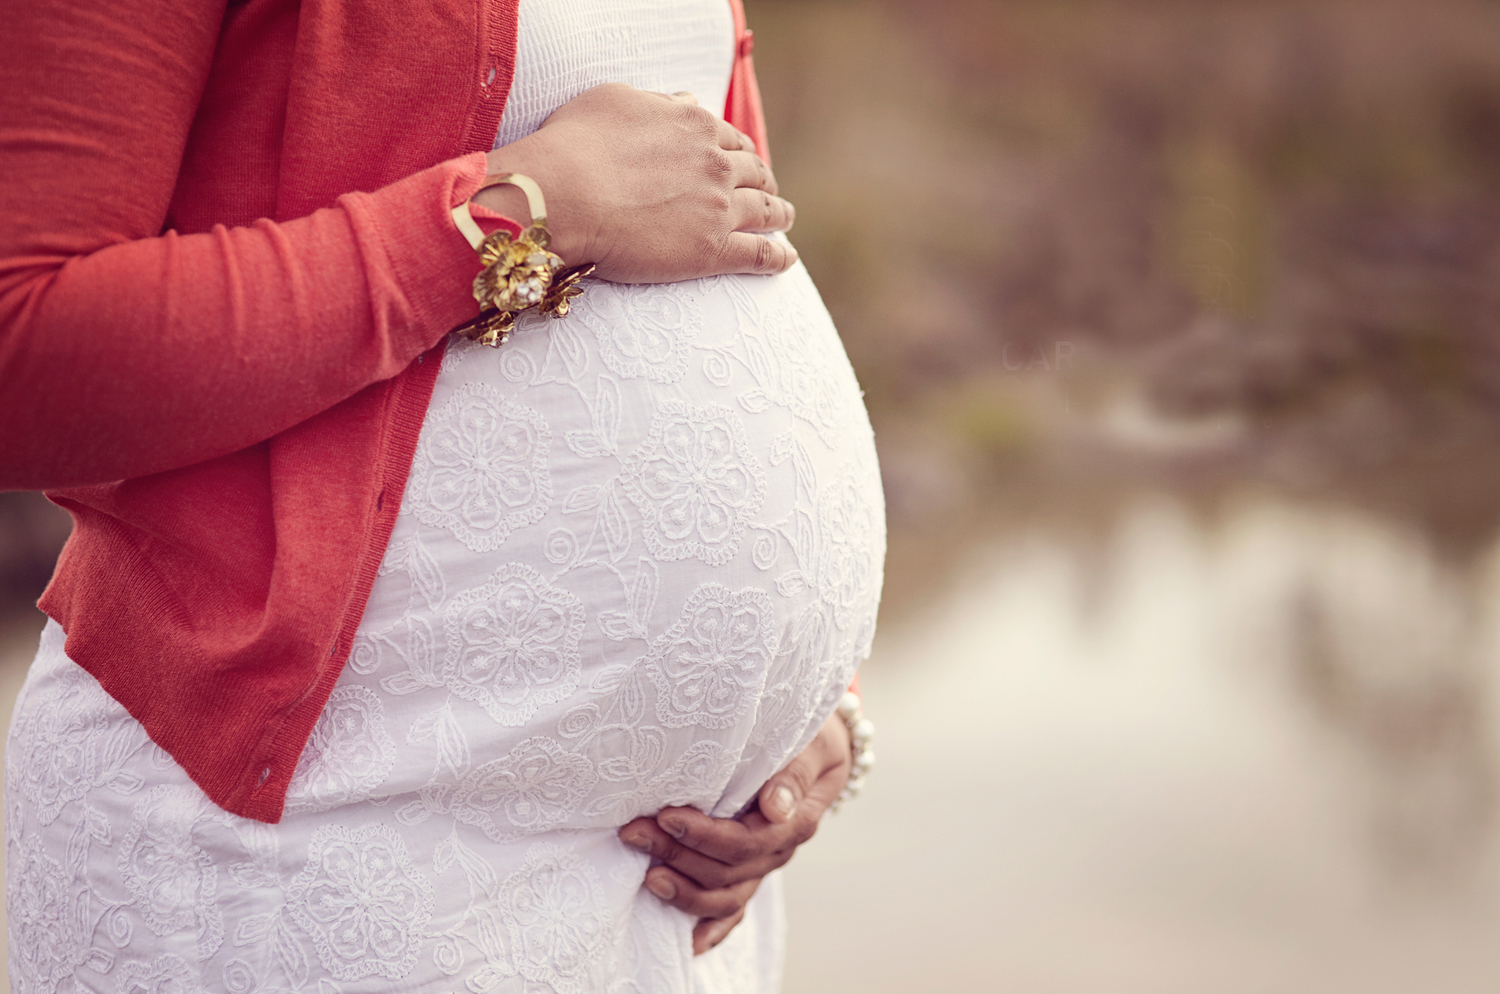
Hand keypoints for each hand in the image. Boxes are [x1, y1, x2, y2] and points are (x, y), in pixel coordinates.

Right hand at [477, 83, 796, 282]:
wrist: (562, 195)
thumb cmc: (574, 145)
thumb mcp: (615, 100)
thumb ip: (659, 103)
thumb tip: (686, 102)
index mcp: (696, 125)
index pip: (731, 139)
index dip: (739, 152)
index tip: (742, 161)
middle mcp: (716, 163)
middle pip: (755, 172)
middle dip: (764, 180)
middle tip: (767, 190)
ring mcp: (719, 207)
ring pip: (765, 211)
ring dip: (779, 213)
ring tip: (784, 218)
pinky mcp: (713, 250)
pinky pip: (759, 254)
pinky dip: (778, 257)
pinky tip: (787, 260)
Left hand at [617, 711, 852, 953]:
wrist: (820, 747)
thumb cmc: (813, 737)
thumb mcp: (814, 745)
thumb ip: (795, 773)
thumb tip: (775, 806)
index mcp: (795, 821)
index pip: (747, 842)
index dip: (705, 835)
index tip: (666, 817)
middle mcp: (778, 850)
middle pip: (727, 869)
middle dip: (677, 854)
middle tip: (635, 833)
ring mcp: (763, 865)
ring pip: (725, 896)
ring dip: (683, 891)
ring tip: (646, 876)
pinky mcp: (749, 870)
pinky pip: (733, 909)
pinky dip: (711, 928)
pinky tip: (688, 941)